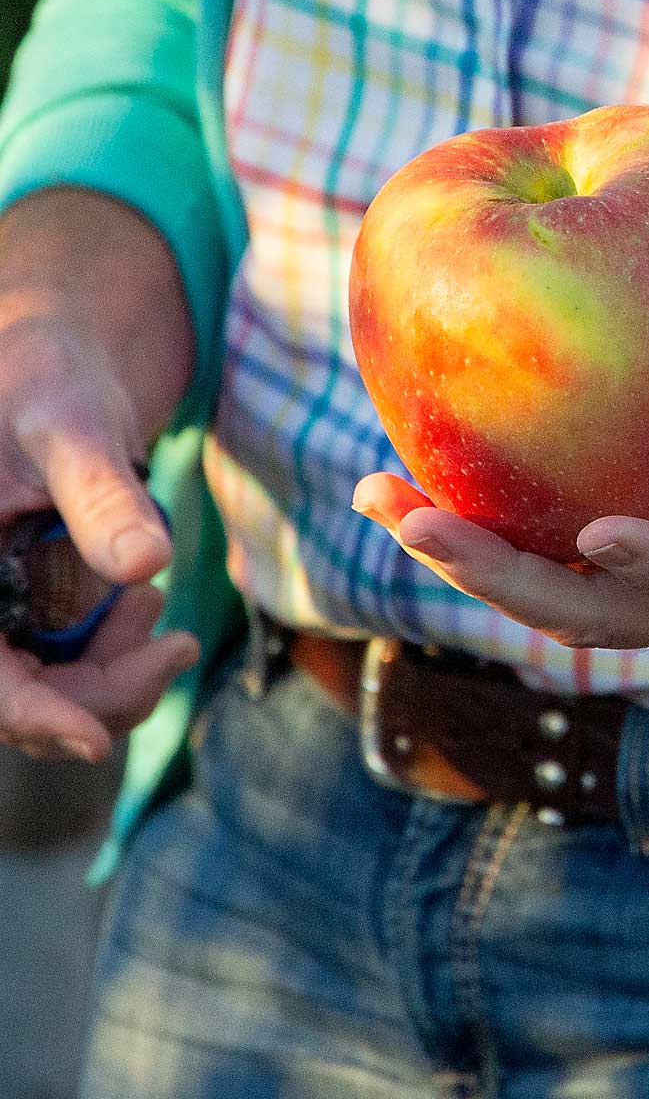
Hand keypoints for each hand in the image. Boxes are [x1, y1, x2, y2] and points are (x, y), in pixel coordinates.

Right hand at [0, 190, 198, 758]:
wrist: (58, 360)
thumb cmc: (48, 376)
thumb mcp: (72, 423)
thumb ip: (101, 494)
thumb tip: (144, 564)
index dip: (31, 715)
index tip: (94, 738)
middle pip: (22, 699)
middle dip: (103, 689)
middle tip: (175, 646)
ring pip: (51, 692)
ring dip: (115, 674)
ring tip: (160, 613)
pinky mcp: (24, 609)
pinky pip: (68, 665)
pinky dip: (115, 654)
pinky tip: (145, 605)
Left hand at [353, 296, 648, 649]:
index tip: (596, 533)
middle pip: (589, 610)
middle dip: (499, 575)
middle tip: (412, 518)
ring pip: (545, 593)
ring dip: (462, 554)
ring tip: (381, 493)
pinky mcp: (622, 560)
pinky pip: (538, 555)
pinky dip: (477, 525)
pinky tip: (415, 471)